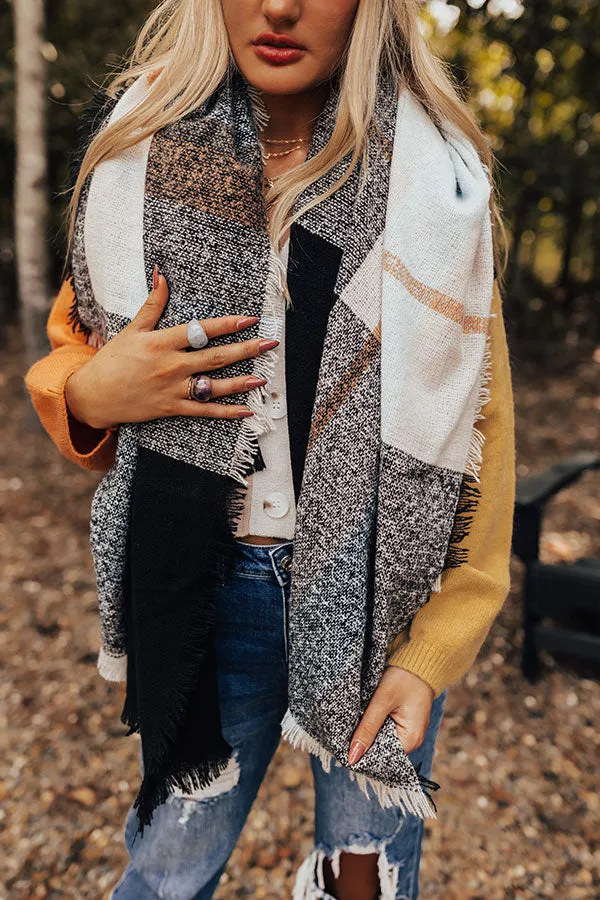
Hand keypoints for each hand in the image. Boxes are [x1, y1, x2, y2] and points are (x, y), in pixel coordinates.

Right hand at [65, 268, 278, 431]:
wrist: (93, 396)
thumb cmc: (112, 360)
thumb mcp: (132, 329)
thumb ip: (152, 304)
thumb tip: (163, 275)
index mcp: (162, 342)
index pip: (201, 330)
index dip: (227, 324)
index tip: (250, 319)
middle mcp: (171, 365)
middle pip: (216, 356)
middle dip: (246, 349)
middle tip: (270, 343)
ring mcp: (173, 388)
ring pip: (214, 386)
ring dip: (241, 382)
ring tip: (263, 378)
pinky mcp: (172, 408)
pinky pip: (204, 411)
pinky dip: (226, 412)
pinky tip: (246, 412)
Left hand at [348, 667, 434, 764]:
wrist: (419, 660)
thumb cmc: (404, 678)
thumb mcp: (382, 701)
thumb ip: (367, 728)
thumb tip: (353, 757)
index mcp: (411, 740)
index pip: (382, 759)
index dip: (362, 755)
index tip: (344, 748)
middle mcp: (412, 741)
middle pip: (381, 751)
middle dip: (364, 743)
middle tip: (345, 733)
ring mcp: (408, 732)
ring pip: (381, 740)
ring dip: (368, 733)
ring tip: (354, 723)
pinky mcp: (403, 723)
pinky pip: (385, 731)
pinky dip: (374, 725)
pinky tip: (364, 718)